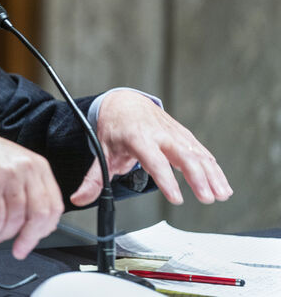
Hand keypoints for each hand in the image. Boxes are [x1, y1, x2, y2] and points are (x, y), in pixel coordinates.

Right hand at [0, 122, 62, 259]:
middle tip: (19, 248)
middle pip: (38, 215)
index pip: (53, 205)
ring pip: (14, 219)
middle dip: (28, 238)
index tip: (36, 239)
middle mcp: (25, 169)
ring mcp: (6, 175)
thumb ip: (32, 190)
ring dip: (4, 233)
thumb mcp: (16, 166)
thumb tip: (41, 223)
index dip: (45, 229)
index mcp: (37, 165)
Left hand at [70, 91, 232, 206]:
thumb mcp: (101, 150)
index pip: (153, 160)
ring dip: (212, 175)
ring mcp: (174, 134)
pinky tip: (222, 185)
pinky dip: (214, 168)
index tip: (176, 198)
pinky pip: (202, 152)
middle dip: (197, 177)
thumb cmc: (114, 127)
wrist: (124, 102)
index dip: (166, 179)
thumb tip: (78, 198)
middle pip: (182, 155)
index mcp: (137, 137)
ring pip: (197, 153)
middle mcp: (159, 134)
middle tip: (207, 198)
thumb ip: (94, 178)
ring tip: (221, 195)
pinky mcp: (184, 135)